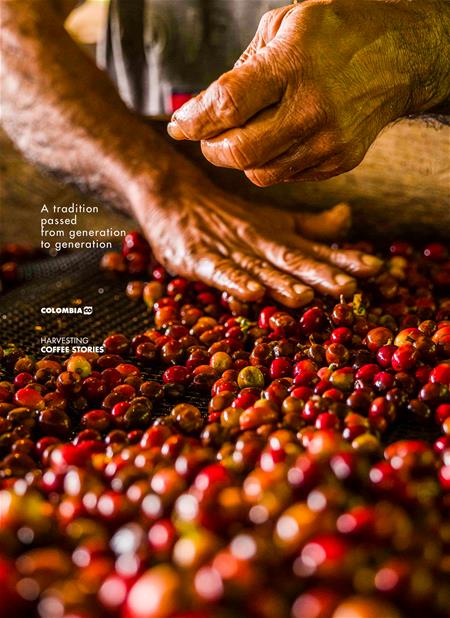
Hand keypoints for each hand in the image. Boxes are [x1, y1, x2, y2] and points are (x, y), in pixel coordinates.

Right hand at [132, 177, 381, 306]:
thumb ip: (310, 226)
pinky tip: (249, 293)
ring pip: (258, 268)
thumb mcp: (273, 221)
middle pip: (292, 261)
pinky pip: (217, 271)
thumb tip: (348, 217)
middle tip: (348, 287)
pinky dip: (233, 282)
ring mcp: (228, 251)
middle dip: (320, 276)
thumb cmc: (228, 216)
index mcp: (278, 238)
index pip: (316, 251)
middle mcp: (259, 244)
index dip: (344, 261)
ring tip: (304, 295)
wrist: (174, 194)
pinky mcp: (198, 258)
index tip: (376, 270)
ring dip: (281, 282)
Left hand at [167, 0, 449, 184]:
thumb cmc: (337, 35)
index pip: (228, 105)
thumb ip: (242, 70)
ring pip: (261, 174)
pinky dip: (271, 163)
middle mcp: (312, 108)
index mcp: (293, 64)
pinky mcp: (339, 161)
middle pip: (240, 153)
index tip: (178, 126)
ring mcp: (328, 140)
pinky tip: (277, 140)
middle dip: (212, 150)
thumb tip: (206, 109)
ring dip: (240, 161)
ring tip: (241, 138)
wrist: (401, 58)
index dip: (195, 121)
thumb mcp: (284, 28)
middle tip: (206, 138)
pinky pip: (287, 176)